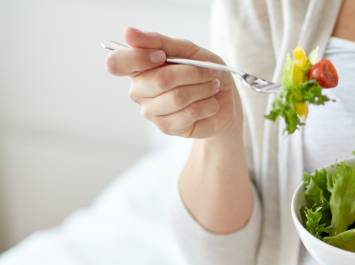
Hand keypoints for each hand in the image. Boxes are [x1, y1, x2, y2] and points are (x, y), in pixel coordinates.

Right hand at [105, 27, 241, 139]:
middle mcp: (138, 90)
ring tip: (213, 87)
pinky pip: (189, 114)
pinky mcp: (167, 127)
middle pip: (161, 80)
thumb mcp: (187, 50)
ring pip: (178, 98)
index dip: (139, 58)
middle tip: (210, 73)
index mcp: (137, 67)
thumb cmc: (203, 72)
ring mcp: (150, 111)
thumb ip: (159, 41)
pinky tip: (211, 104)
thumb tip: (127, 33)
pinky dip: (208, 105)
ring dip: (204, 89)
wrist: (224, 100)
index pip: (116, 63)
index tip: (161, 55)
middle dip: (193, 73)